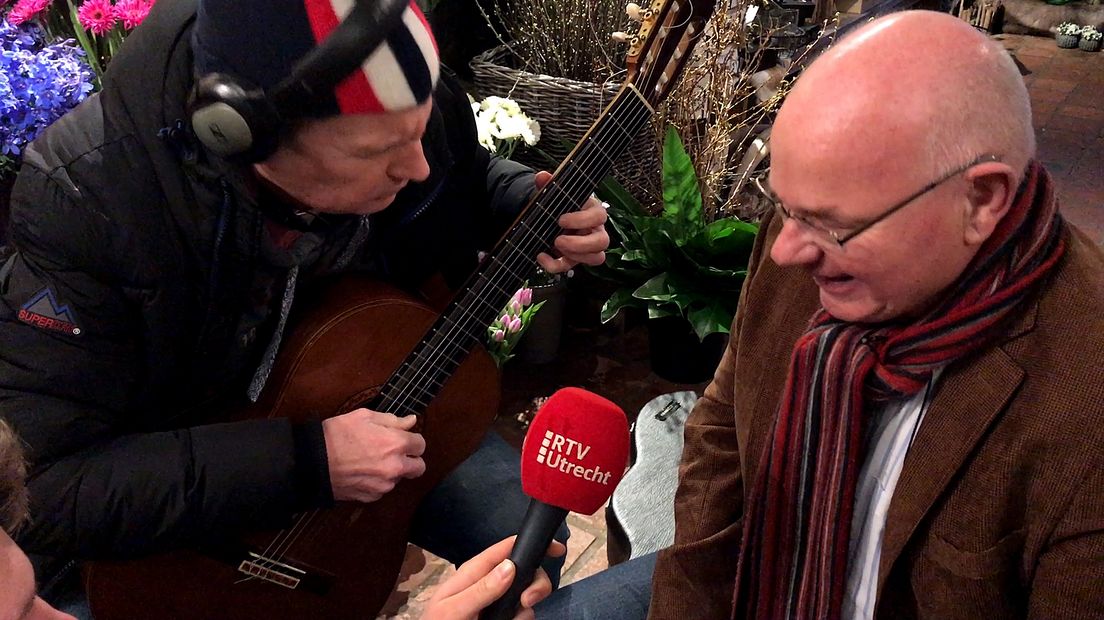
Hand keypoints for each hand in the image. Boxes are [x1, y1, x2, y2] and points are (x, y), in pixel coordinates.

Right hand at [322, 409, 425, 501]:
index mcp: (395, 444)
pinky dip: (378, 482)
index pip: (421, 444)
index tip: (402, 438)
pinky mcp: (371, 496)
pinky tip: (363, 472)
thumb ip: (392, 420)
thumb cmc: (337, 434)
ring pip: (399, 479)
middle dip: (411, 459)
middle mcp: (395, 467)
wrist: (312, 461)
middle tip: (395, 453)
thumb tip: (411, 421)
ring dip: (393, 471)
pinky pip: (382, 489)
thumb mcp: (364, 417)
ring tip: (371, 461)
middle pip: (419, 467)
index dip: (412, 440)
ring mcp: (383, 485)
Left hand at [423, 536, 567, 619]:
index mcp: (475, 572)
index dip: (531, 543)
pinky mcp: (503, 617)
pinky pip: (523, 615)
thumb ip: (480, 589)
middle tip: (527, 600)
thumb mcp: (453, 608)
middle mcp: (491, 584)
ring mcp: (498, 603)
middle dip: (535, 583)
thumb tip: (510, 566)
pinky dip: (522, 619)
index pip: (506, 548)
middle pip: (526, 572)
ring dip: (527, 609)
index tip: (557, 549)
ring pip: (528, 596)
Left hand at [533, 171, 609, 272]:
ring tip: (555, 246)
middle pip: (603, 242)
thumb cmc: (560, 205)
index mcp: (593, 211)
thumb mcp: (554, 193)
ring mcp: (588, 247)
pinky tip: (541, 256)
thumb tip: (542, 176)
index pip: (600, 216)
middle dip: (581, 244)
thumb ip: (549, 184)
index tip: (561, 219)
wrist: (550, 216)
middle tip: (558, 240)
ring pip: (596, 258)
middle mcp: (595, 230)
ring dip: (575, 256)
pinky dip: (556, 265)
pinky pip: (572, 267)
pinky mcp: (576, 258)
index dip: (583, 220)